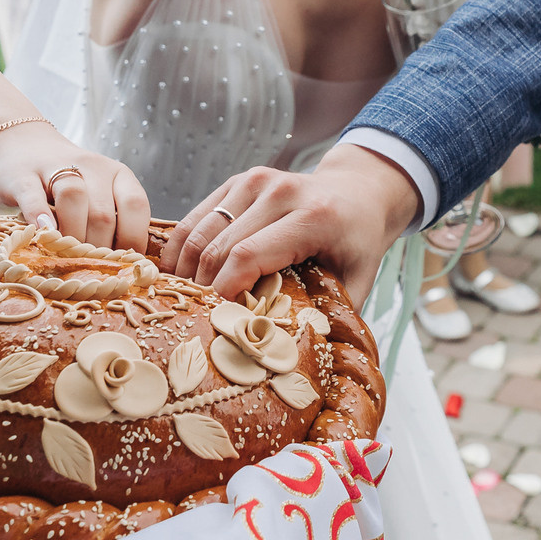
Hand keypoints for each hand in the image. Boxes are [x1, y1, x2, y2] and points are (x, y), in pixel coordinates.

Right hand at [0, 124, 151, 252]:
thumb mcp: (97, 194)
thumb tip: (127, 265)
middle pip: (103, 212)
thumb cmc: (66, 182)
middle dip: (98, 248)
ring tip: (68, 255)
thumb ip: (113, 221)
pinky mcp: (22, 175)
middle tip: (89, 267)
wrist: (20, 143)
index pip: (136, 206)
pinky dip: (40, 217)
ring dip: (73, 234)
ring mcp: (56, 167)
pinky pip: (34, 197)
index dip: (133, 239)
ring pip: (74, 197)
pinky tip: (44, 233)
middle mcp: (92, 166)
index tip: (123, 265)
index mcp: (117, 173)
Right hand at [162, 142, 418, 300]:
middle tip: (197, 321)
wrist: (357, 193)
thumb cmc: (356, 243)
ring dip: (185, 269)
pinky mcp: (239, 180)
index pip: (247, 256)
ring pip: (200, 231)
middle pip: (219, 246)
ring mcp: (256, 180)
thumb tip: (299, 359)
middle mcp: (280, 191)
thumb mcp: (358, 280)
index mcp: (312, 217)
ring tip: (186, 302)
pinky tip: (182, 276)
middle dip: (201, 287)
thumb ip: (332, 315)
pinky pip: (197, 217)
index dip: (223, 292)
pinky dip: (183, 248)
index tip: (215, 323)